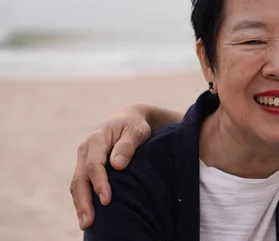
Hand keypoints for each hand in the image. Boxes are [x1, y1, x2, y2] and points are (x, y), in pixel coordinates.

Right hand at [70, 104, 151, 229]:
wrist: (127, 119)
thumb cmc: (135, 125)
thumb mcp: (136, 130)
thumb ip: (128, 145)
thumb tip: (117, 165)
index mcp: (97, 139)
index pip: (94, 165)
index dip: (99, 183)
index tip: (107, 200)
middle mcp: (85, 149)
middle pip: (80, 178)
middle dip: (84, 201)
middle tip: (89, 222)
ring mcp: (83, 158)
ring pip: (77, 184)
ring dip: (80, 205)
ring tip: (86, 224)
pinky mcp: (85, 166)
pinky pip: (81, 185)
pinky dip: (82, 200)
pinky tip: (87, 215)